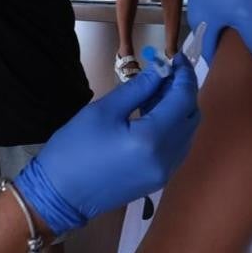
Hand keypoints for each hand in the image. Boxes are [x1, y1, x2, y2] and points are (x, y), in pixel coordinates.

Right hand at [14, 56, 198, 235]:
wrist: (60, 194)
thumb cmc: (75, 148)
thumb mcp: (104, 110)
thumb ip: (138, 88)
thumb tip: (160, 70)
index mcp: (152, 139)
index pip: (183, 99)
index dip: (183, 75)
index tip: (175, 58)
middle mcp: (167, 158)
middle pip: (192, 116)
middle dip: (184, 91)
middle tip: (165, 72)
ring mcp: (165, 173)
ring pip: (187, 133)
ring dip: (179, 109)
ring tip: (156, 91)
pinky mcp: (158, 180)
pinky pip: (177, 147)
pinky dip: (173, 127)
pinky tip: (154, 115)